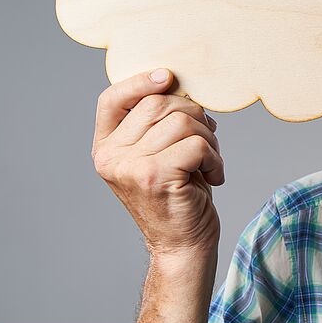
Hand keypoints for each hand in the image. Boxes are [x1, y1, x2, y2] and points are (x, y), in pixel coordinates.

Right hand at [90, 68, 223, 256]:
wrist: (182, 245)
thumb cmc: (178, 195)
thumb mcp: (159, 154)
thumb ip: (156, 124)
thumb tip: (178, 84)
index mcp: (106, 147)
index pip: (111, 99)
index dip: (140, 81)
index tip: (168, 77)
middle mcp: (110, 156)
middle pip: (158, 104)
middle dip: (194, 115)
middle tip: (207, 139)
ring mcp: (129, 167)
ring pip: (182, 122)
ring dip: (209, 138)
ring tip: (209, 161)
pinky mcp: (155, 177)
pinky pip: (196, 145)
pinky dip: (215, 158)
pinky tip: (213, 176)